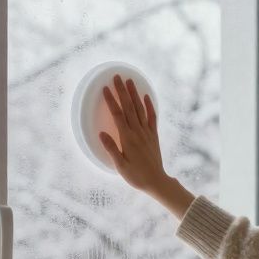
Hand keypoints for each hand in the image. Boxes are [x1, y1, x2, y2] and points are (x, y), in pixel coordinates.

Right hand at [99, 75, 193, 217]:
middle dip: (122, 91)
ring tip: (130, 81)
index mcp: (127, 138)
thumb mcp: (120, 165)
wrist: (156, 181)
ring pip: (140, 109)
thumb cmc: (136, 176)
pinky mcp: (153, 136)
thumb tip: (101, 133)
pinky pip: (152, 117)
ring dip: (134, 94)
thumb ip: (111, 148)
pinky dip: (149, 106)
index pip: (118, 115)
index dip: (111, 100)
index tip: (105, 88)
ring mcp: (147, 133)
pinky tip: (145, 96)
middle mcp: (138, 132)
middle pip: (129, 107)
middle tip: (117, 76)